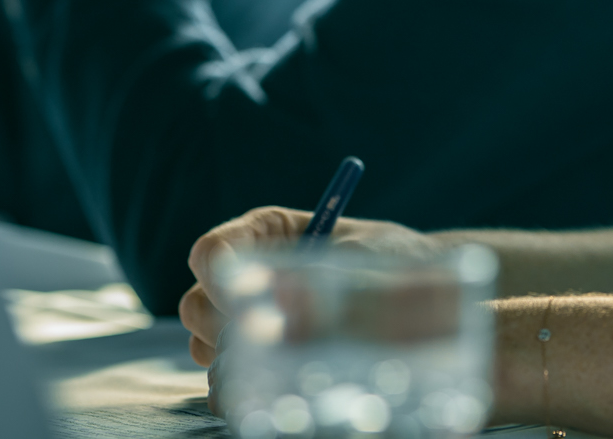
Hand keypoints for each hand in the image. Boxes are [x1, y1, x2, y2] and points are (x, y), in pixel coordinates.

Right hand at [180, 206, 441, 367]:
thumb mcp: (366, 262)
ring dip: (232, 358)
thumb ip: (324, 286)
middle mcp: (245, 270)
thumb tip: (282, 319)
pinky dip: (237, 383)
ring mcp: (243, 312)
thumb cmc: (391, 261)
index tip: (249, 309)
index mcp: (266, 230)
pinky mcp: (251, 349)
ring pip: (202, 340)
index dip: (219, 281)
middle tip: (272, 344)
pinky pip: (219, 372)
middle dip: (226, 328)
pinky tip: (276, 383)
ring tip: (284, 362)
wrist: (415, 292)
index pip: (212, 252)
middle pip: (197, 302)